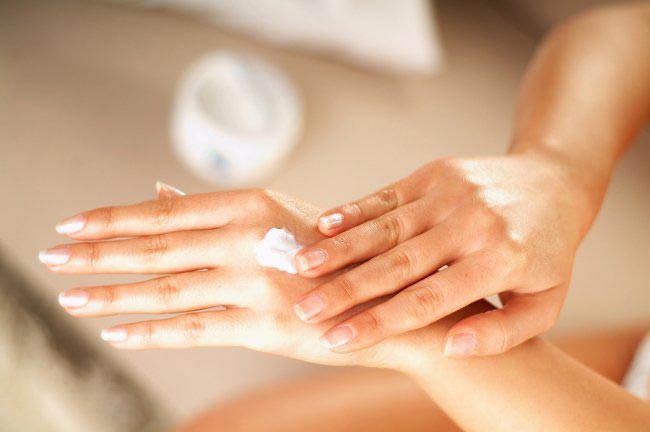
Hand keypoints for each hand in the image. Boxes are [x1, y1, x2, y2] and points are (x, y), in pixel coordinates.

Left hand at [41, 186, 433, 371]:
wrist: (392, 297)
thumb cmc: (334, 251)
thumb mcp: (279, 215)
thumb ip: (217, 208)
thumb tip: (158, 190)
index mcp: (253, 204)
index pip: (167, 211)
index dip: (114, 217)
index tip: (72, 223)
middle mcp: (250, 240)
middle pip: (157, 246)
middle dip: (97, 253)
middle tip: (52, 256)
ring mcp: (256, 284)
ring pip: (167, 288)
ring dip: (113, 294)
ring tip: (71, 297)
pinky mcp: (264, 326)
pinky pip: (195, 329)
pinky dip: (152, 331)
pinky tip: (119, 332)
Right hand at [292, 151, 594, 356]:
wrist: (553, 182)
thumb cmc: (545, 250)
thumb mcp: (545, 301)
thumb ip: (502, 331)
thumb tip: (451, 348)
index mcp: (499, 262)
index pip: (428, 300)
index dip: (380, 321)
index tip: (340, 340)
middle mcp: (471, 226)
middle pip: (397, 263)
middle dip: (346, 289)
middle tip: (304, 310)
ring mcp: (449, 195)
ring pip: (385, 227)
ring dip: (339, 248)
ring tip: (298, 266)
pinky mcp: (434, 174)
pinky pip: (387, 196)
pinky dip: (353, 210)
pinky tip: (322, 225)